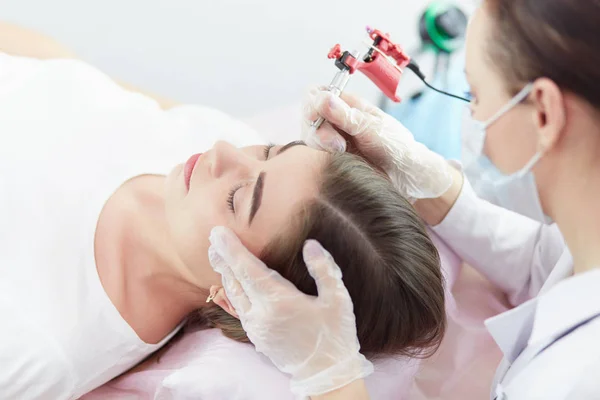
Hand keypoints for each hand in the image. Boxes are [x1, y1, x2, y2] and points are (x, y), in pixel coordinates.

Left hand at [208, 226, 373, 396]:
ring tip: (217, 255)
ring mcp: (256, 328)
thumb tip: (310, 245)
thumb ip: (324, 270)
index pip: (248, 270)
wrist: (327, 374)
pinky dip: (232, 290)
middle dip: (222, 258)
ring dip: (225, 273)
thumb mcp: (338, 300)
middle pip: (234, 281)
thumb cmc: (335, 336)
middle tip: (212, 238)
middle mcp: (261, 315)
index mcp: (279, 302)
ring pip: (234, 295)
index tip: (218, 234)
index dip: (232, 250)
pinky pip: (239, 308)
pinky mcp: (257, 337)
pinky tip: (233, 282)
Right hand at [301, 87, 452, 199]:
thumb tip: (323, 98)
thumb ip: (345, 115)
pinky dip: (322, 156)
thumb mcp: (371, 128)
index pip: (316, 95)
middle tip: (337, 144)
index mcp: (347, 104)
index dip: (312, 104)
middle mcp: (337, 119)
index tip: (316, 117)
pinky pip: (315, 153)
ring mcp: (333, 138)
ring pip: (309, 136)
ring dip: (320, 144)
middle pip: (308, 116)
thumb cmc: (395, 147)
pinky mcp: (332, 157)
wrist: (406, 175)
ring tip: (341, 151)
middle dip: (318, 130)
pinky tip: (339, 158)